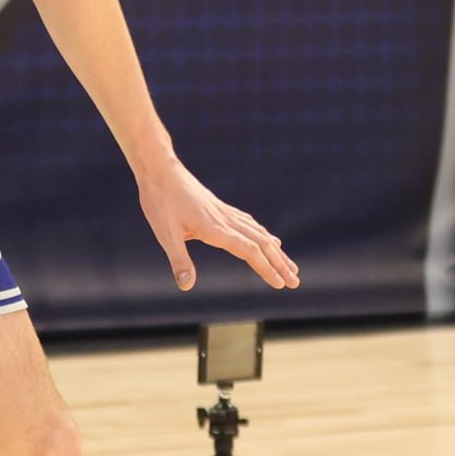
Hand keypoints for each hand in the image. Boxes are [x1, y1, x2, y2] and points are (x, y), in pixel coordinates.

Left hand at [137, 157, 298, 291]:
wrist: (160, 169)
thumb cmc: (159, 201)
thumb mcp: (165, 233)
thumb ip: (178, 260)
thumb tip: (186, 286)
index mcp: (216, 228)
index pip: (249, 251)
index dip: (266, 268)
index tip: (280, 284)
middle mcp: (226, 219)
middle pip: (261, 244)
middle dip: (279, 264)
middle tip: (295, 282)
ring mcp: (225, 212)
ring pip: (259, 233)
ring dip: (276, 251)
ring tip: (290, 266)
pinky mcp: (220, 208)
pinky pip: (249, 223)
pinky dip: (264, 235)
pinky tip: (270, 240)